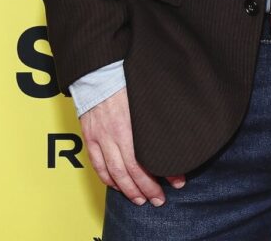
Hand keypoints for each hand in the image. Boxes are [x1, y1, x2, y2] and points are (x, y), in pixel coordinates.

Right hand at [78, 86, 185, 205]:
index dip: (163, 174)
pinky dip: (108, 179)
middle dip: (146, 189)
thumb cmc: (126, 80)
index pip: (146, 160)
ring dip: (128, 190)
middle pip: (130, 172)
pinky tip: (118, 186)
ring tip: (141, 199)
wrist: (98, 71)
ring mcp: (99, 138)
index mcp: (129, 125)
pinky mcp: (90, 137)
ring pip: (113, 173)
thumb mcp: (149, 97)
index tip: (178, 182)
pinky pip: (97, 165)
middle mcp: (113, 135)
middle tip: (159, 199)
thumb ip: (160, 118)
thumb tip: (180, 132)